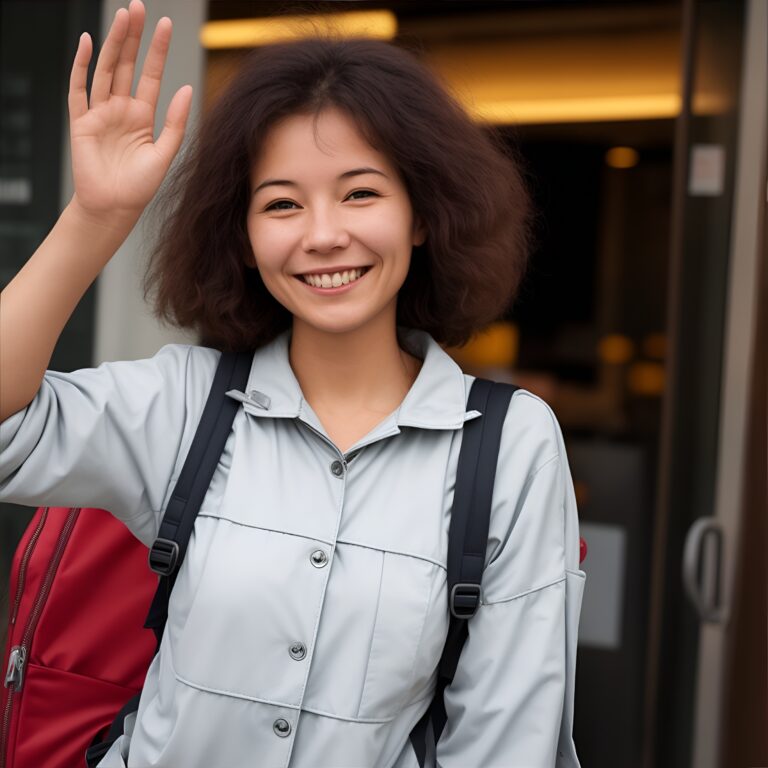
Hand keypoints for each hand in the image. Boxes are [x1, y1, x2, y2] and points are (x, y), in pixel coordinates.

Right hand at [68, 0, 191, 224]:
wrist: (114, 208)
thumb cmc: (140, 187)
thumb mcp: (165, 154)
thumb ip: (176, 122)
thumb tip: (187, 88)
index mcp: (143, 116)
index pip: (151, 75)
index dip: (157, 51)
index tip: (165, 25)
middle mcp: (121, 109)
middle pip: (126, 65)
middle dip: (132, 37)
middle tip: (138, 7)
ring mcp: (100, 113)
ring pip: (105, 70)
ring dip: (112, 43)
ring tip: (122, 16)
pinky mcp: (81, 122)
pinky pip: (78, 89)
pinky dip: (81, 66)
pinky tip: (88, 43)